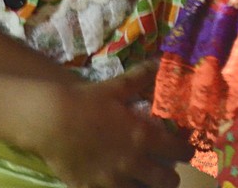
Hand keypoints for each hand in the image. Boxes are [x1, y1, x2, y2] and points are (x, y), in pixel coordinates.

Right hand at [18, 64, 192, 187]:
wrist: (50, 120)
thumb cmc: (85, 101)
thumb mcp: (115, 88)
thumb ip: (140, 78)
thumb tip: (160, 61)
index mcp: (143, 137)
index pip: (179, 151)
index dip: (187, 151)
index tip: (187, 149)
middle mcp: (134, 163)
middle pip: (167, 181)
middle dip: (170, 177)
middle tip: (166, 171)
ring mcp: (113, 181)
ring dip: (147, 187)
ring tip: (143, 180)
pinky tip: (115, 184)